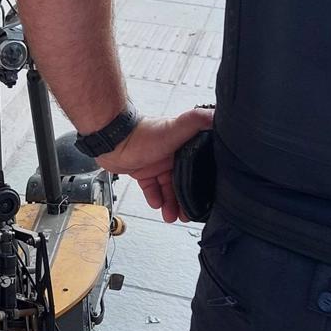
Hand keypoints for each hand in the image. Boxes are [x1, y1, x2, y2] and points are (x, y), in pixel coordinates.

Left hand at [96, 107, 214, 223]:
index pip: (198, 168)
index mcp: (183, 144)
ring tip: (172, 216)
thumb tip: (217, 115)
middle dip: (186, 199)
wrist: (113, 139)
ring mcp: (157, 163)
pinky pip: (152, 188)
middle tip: (188, 215)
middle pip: (184, 181)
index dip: (202, 185)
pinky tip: (158, 205)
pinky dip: (155, 197)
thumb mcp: (176, 128)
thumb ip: (197, 120)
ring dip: (171, 203)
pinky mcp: (143, 171)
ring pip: (168, 188)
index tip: (205, 200)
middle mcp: (172, 154)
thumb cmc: (143, 132)